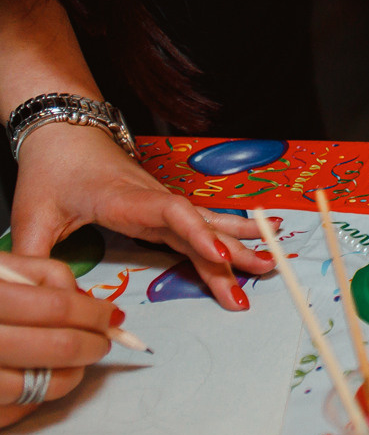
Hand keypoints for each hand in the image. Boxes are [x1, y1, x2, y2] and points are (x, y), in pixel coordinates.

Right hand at [0, 253, 111, 427]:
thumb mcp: (2, 267)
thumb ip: (44, 275)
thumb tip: (87, 302)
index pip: (57, 307)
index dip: (93, 314)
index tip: (109, 317)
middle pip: (54, 348)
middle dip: (90, 347)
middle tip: (102, 344)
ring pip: (34, 387)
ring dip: (67, 379)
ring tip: (76, 368)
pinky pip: (7, 412)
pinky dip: (31, 402)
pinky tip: (37, 384)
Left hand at [10, 124, 269, 310]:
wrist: (64, 133)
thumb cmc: (50, 170)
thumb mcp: (30, 217)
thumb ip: (32, 260)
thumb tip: (43, 301)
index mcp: (124, 200)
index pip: (171, 215)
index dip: (199, 234)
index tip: (222, 256)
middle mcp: (152, 200)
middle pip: (200, 224)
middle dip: (233, 250)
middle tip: (263, 271)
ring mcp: (161, 203)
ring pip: (206, 223)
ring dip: (240, 241)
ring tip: (271, 256)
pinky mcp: (161, 208)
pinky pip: (200, 224)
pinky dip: (229, 233)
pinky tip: (256, 236)